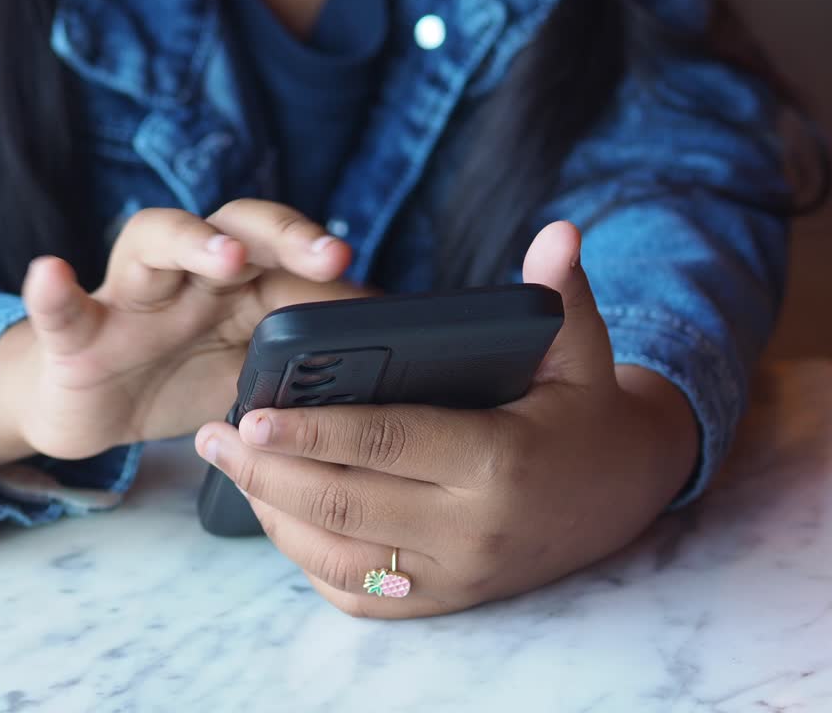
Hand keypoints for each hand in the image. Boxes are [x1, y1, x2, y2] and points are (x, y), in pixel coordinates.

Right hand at [0, 199, 367, 464]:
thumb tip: (386, 370)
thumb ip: (297, 362)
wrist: (85, 410)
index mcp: (233, 289)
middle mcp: (186, 277)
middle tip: (329, 256)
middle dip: (284, 234)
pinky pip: (61, 305)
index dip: (329, 264)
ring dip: (192, 241)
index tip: (374, 290)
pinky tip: (52, 274)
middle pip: (235, 228)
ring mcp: (128, 298)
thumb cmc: (174, 382)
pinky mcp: (73, 331)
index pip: (286, 253)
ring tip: (225, 255)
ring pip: (155, 241)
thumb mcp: (245, 377)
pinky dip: (53, 290)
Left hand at [195, 221, 699, 617]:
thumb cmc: (584, 412)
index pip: (387, 444)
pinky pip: (358, 591)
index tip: (250, 415)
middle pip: (345, 505)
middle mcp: (473, 531)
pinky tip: (275, 514)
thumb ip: (558, 295)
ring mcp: (455, 576)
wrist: (620, 499)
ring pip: (339, 557)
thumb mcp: (582, 352)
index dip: (313, 431)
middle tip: (210, 437)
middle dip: (266, 472)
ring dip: (274, 515)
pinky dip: (306, 558)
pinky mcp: (442, 602)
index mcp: (500, 461)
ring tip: (230, 469)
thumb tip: (558, 230)